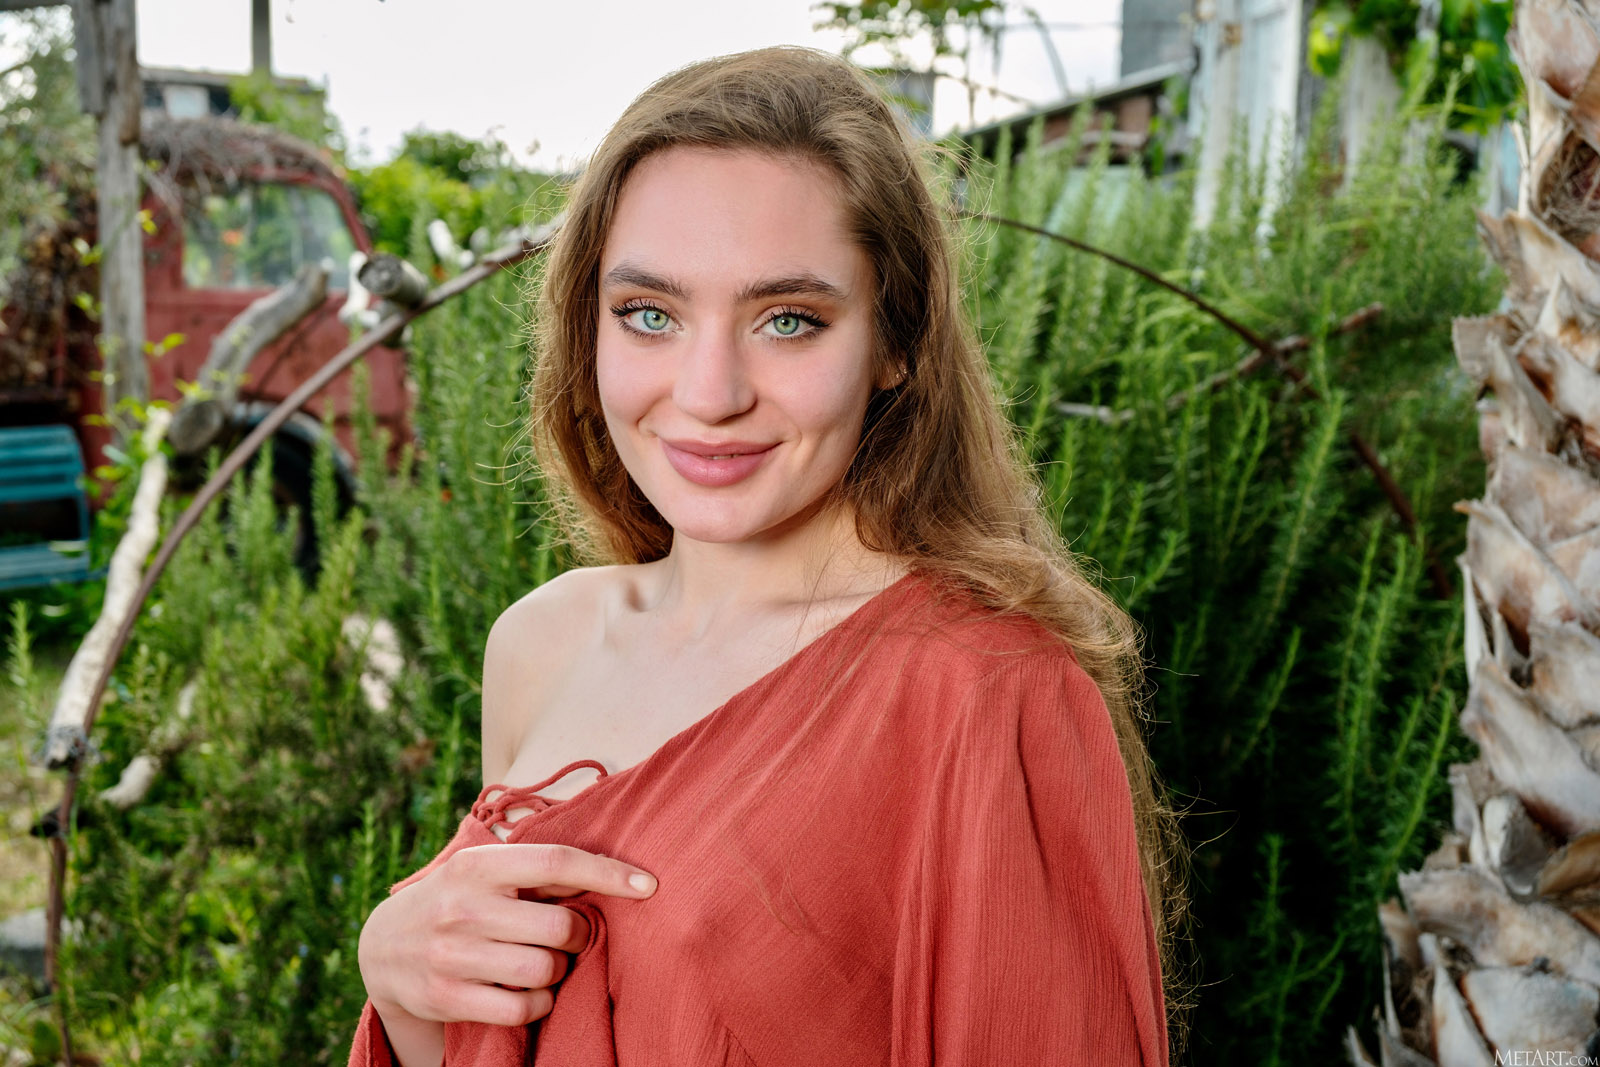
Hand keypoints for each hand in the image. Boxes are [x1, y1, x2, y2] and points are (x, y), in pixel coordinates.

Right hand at [357, 842, 656, 1027]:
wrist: (383, 945)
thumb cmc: (456, 899)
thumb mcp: (484, 870)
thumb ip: (536, 871)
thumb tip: (611, 873)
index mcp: (478, 865)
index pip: (556, 861)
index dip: (608, 873)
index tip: (649, 884)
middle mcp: (462, 906)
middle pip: (559, 926)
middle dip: (580, 935)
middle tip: (573, 935)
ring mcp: (451, 954)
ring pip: (544, 970)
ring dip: (559, 971)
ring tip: (548, 962)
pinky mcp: (446, 997)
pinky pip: (521, 1009)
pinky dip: (539, 1004)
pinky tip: (531, 991)